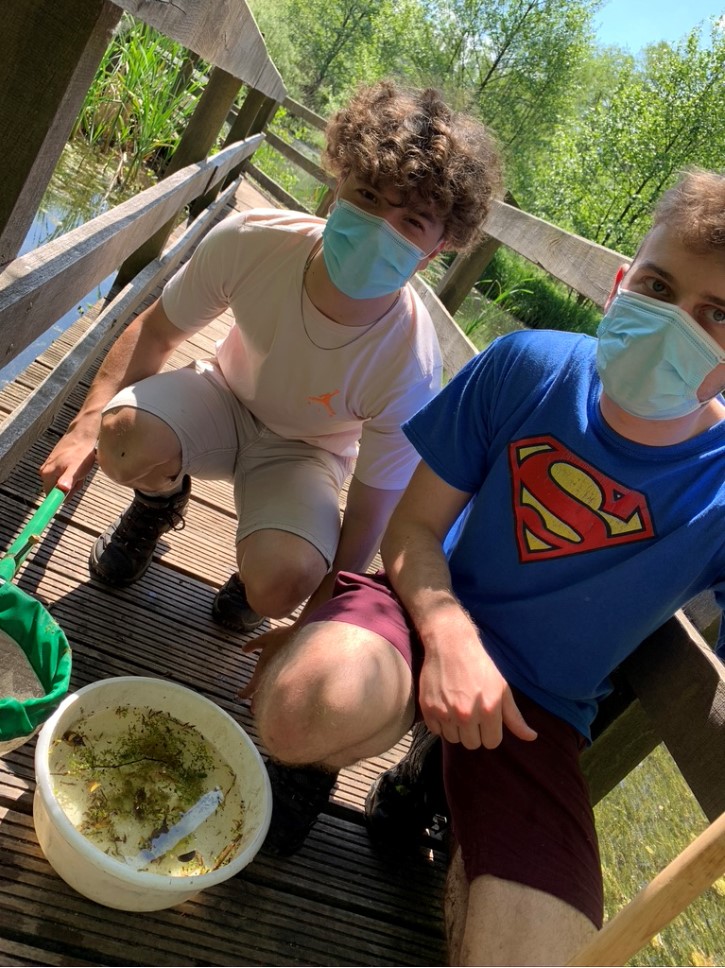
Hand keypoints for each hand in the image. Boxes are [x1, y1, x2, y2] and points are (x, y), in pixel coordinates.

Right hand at [40, 428, 96, 495]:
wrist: (82, 435)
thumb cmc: (81, 452)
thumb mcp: (76, 469)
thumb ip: (68, 480)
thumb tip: (62, 490)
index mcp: (47, 474)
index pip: (51, 496)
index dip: (64, 495)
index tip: (74, 487)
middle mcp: (44, 471)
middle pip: (57, 489)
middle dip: (70, 487)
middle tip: (79, 476)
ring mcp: (49, 466)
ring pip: (62, 482)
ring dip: (73, 480)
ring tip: (79, 469)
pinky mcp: (54, 462)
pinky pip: (63, 474)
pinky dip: (72, 473)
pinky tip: (78, 466)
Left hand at [238, 624, 295, 703]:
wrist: (304, 642)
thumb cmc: (284, 639)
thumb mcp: (266, 639)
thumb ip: (254, 644)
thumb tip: (244, 649)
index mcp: (261, 674)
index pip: (250, 689)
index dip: (244, 693)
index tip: (240, 695)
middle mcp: (270, 682)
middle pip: (261, 698)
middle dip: (257, 704)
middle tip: (254, 709)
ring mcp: (281, 684)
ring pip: (273, 697)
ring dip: (270, 701)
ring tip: (269, 706)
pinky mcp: (293, 683)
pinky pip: (285, 692)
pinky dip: (282, 695)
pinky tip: (285, 695)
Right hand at [419, 613, 536, 749]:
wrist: (450, 644)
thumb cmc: (479, 665)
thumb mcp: (502, 688)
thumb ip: (514, 717)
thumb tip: (531, 737)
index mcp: (488, 710)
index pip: (491, 743)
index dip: (490, 732)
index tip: (485, 720)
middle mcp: (466, 715)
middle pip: (472, 744)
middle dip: (473, 732)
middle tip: (470, 713)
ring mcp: (445, 713)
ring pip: (453, 739)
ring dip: (456, 728)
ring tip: (456, 707)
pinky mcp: (428, 709)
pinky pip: (436, 731)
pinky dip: (440, 723)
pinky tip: (444, 706)